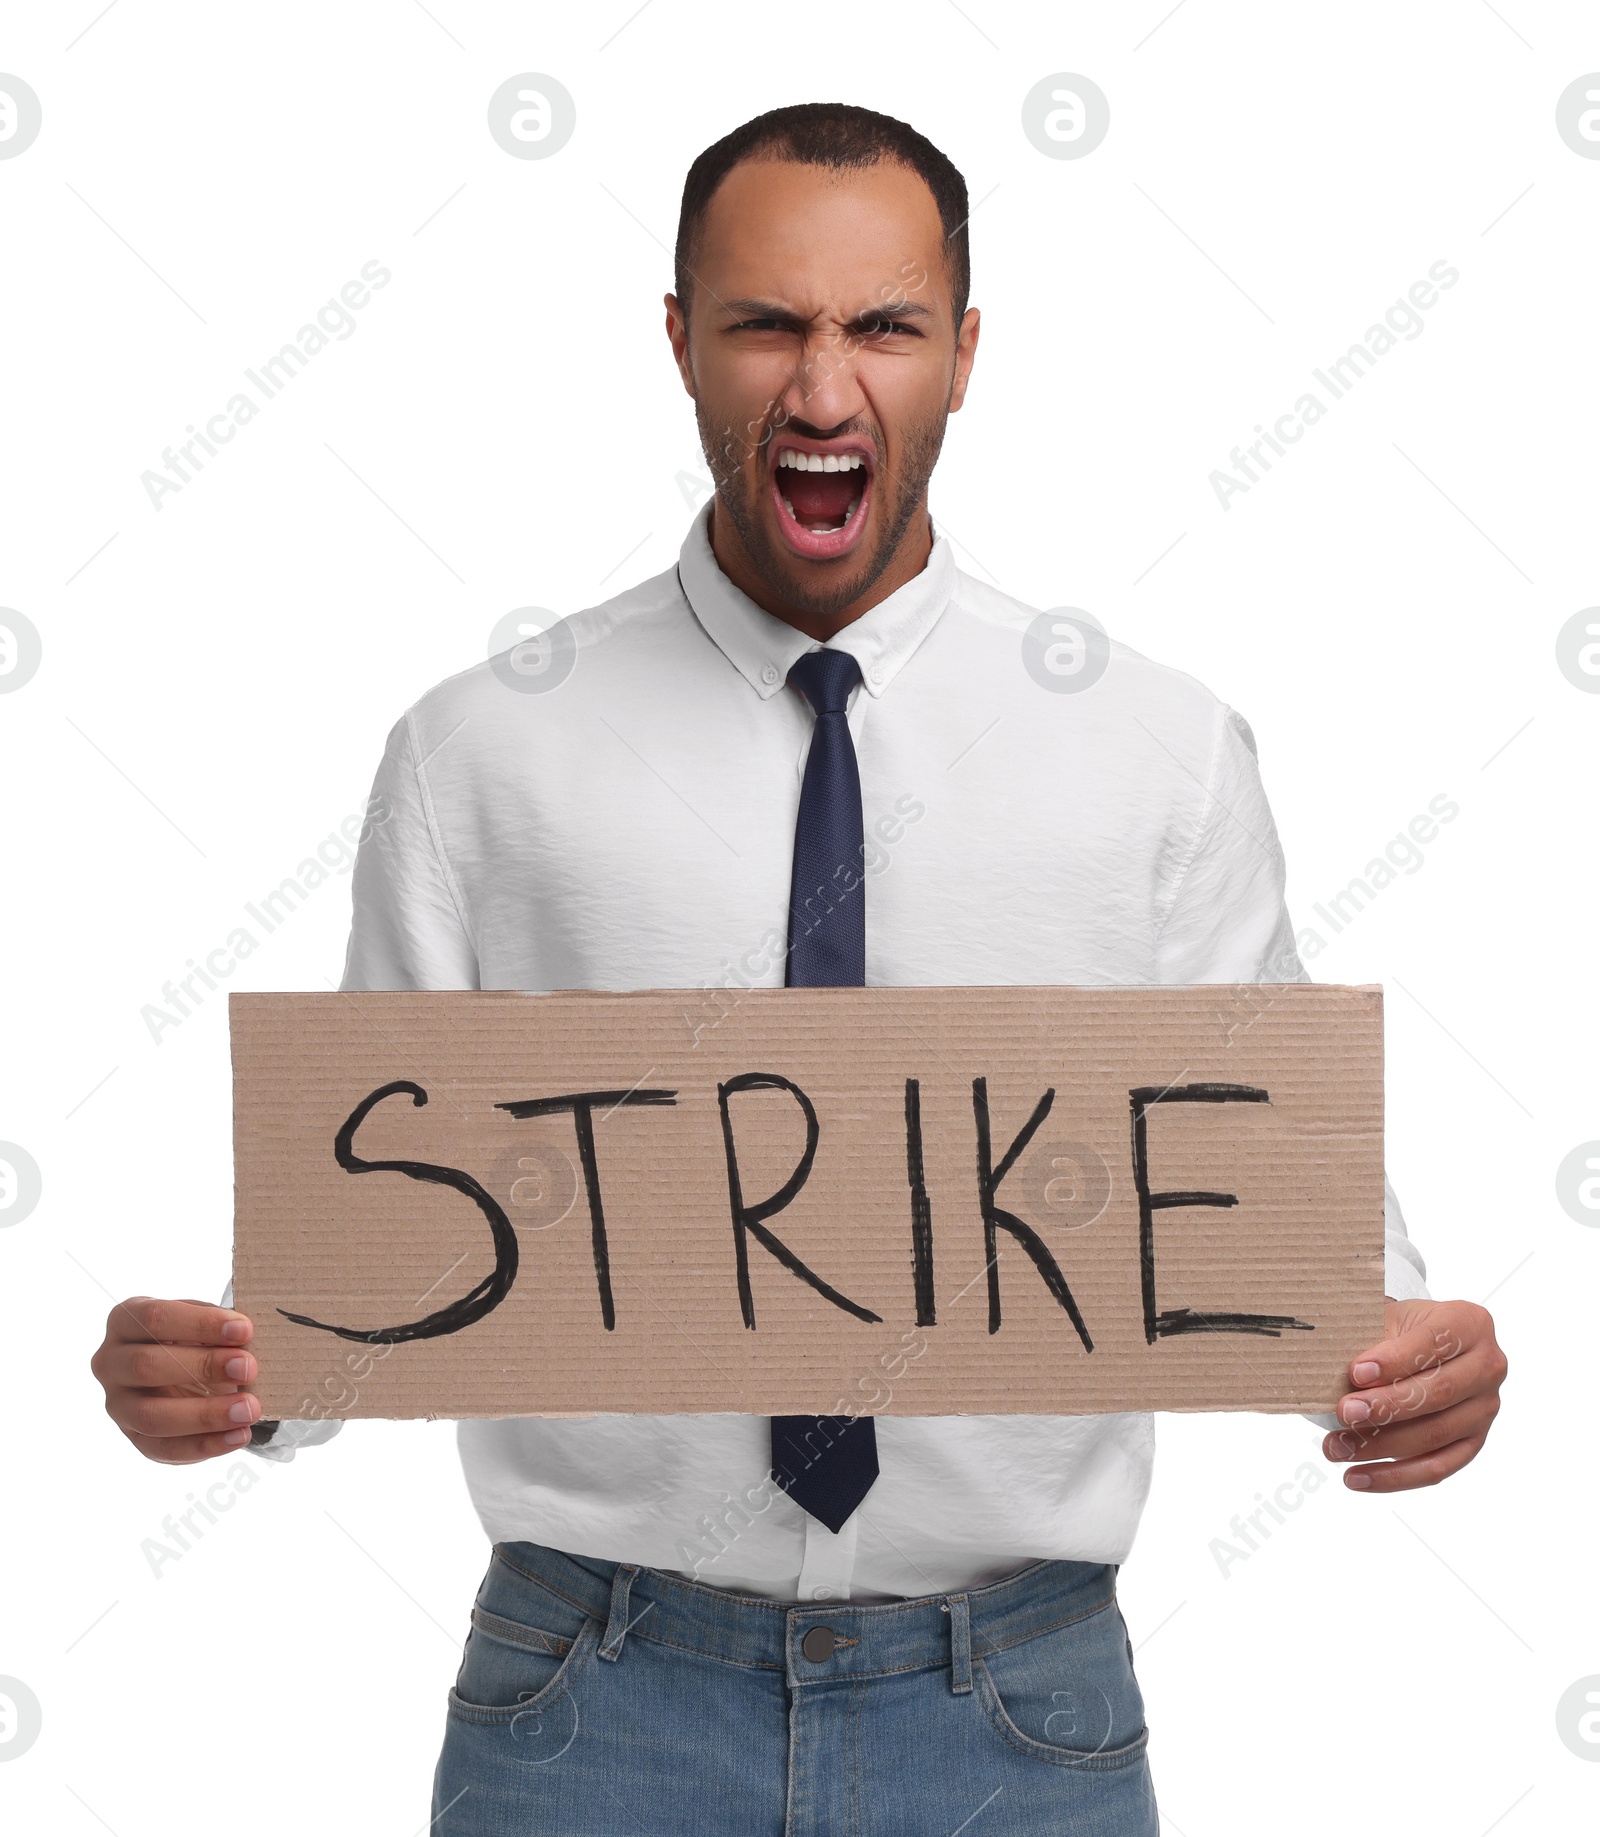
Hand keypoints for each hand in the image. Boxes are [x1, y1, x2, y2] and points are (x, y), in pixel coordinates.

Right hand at [91, 1297, 262, 1463]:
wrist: (188, 1373)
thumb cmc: (196, 1338)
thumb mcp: (203, 1323)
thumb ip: (218, 1328)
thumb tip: (245, 1339)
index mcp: (124, 1320)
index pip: (154, 1318)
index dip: (200, 1324)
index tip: (244, 1330)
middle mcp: (111, 1363)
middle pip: (146, 1366)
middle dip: (203, 1366)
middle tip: (248, 1368)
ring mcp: (118, 1405)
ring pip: (151, 1416)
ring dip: (205, 1414)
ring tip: (248, 1410)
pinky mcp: (134, 1439)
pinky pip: (165, 1449)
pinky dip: (206, 1444)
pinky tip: (239, 1435)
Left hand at [1324, 1297, 1505, 1491]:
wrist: (1418, 1345)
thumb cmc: (1398, 1329)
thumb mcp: (1386, 1319)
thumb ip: (1369, 1339)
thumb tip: (1328, 1369)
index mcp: (1469, 1323)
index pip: (1433, 1343)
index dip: (1394, 1360)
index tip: (1355, 1373)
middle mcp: (1487, 1366)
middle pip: (1438, 1393)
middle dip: (1386, 1407)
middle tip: (1343, 1412)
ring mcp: (1485, 1408)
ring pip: (1435, 1435)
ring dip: (1381, 1445)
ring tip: (1336, 1447)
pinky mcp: (1472, 1442)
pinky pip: (1437, 1468)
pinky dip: (1394, 1477)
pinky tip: (1357, 1476)